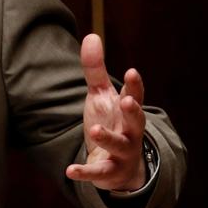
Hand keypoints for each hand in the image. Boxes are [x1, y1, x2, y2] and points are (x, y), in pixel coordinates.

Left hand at [65, 33, 146, 191]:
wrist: (119, 166)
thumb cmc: (110, 122)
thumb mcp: (101, 95)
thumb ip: (95, 68)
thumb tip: (92, 35)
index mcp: (127, 111)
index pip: (135, 96)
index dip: (134, 86)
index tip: (131, 71)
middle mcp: (130, 132)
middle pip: (137, 122)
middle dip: (133, 111)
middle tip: (126, 101)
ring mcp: (121, 153)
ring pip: (119, 146)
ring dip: (108, 138)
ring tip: (95, 131)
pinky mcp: (108, 171)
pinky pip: (97, 172)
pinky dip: (85, 171)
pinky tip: (70, 170)